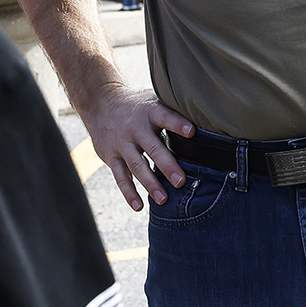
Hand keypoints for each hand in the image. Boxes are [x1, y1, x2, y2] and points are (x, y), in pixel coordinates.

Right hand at [79, 85, 193, 210]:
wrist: (99, 101)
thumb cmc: (137, 105)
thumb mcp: (153, 100)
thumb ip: (173, 113)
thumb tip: (206, 122)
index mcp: (150, 111)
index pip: (165, 117)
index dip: (178, 124)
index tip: (192, 132)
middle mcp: (135, 127)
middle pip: (152, 147)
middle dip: (167, 165)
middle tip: (180, 182)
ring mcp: (121, 143)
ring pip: (136, 165)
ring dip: (150, 183)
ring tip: (163, 199)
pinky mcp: (110, 156)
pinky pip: (120, 176)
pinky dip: (128, 192)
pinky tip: (139, 206)